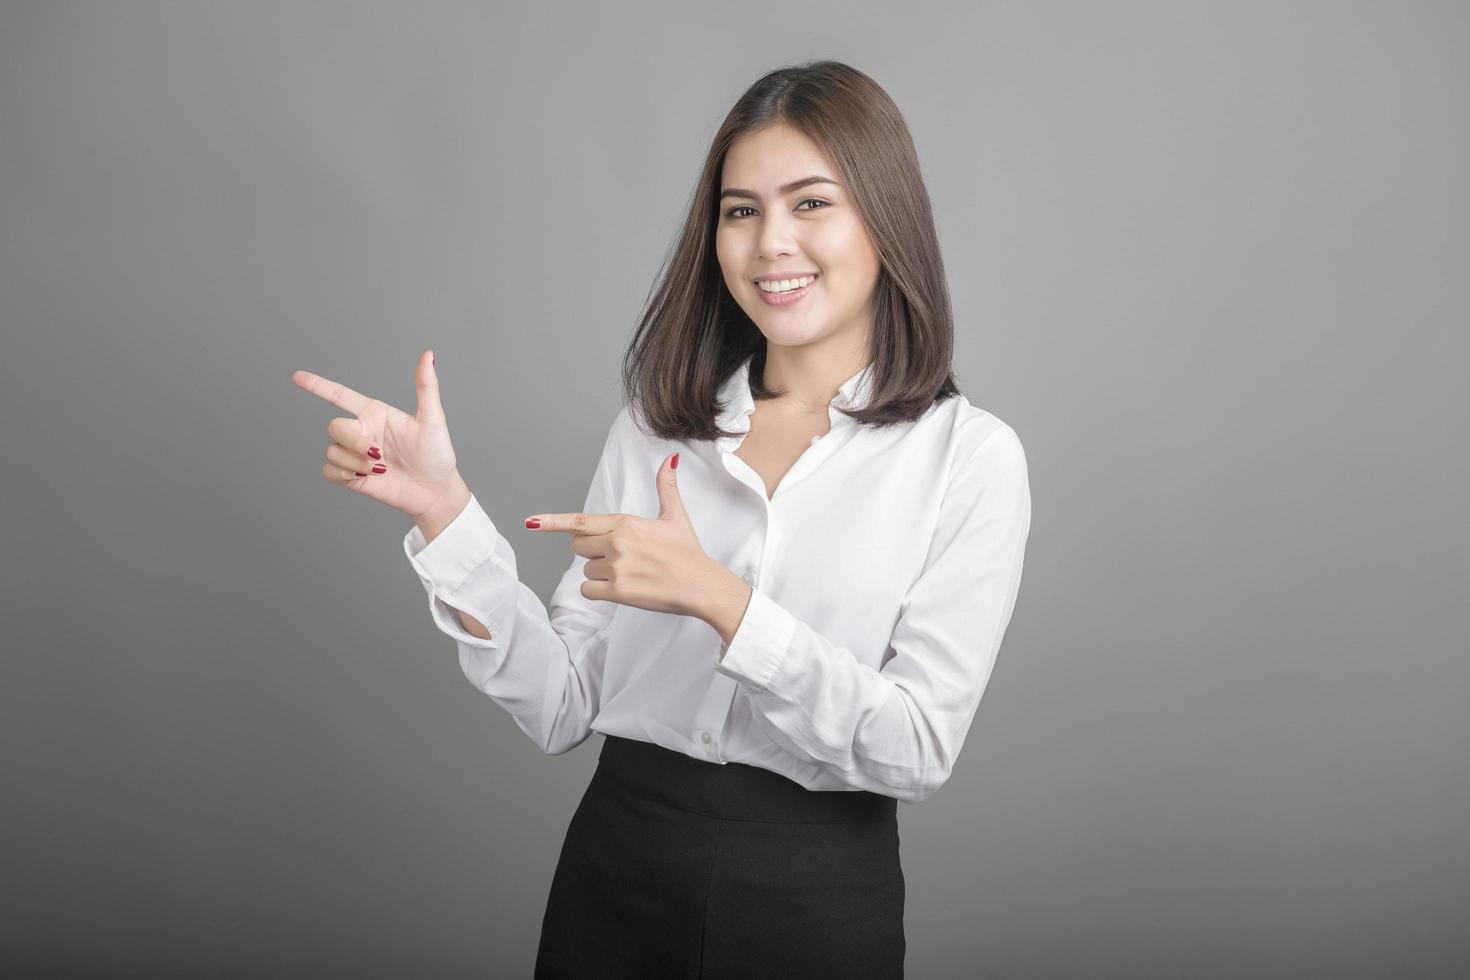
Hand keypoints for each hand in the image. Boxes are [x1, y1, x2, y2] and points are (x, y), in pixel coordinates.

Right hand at [291, 349, 466, 521]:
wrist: (435, 492)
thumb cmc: (437, 455)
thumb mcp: (433, 419)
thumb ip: (426, 387)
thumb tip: (429, 355)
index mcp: (375, 413)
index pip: (340, 395)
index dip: (317, 385)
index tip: (297, 376)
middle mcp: (362, 431)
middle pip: (334, 426)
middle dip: (353, 441)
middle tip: (379, 455)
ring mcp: (355, 454)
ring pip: (332, 450)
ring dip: (355, 462)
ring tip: (381, 469)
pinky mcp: (351, 476)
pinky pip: (329, 471)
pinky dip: (343, 474)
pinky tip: (365, 477)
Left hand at [525, 451, 733, 619]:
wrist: (702, 585)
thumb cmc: (688, 553)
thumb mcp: (676, 517)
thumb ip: (665, 488)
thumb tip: (669, 460)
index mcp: (626, 523)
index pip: (580, 522)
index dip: (551, 522)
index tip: (530, 523)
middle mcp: (617, 543)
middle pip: (578, 546)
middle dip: (592, 550)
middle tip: (621, 555)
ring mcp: (616, 568)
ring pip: (585, 569)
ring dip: (600, 573)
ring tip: (630, 573)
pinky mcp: (618, 592)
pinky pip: (588, 590)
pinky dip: (599, 592)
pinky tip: (622, 589)